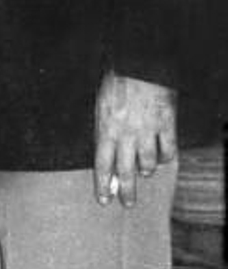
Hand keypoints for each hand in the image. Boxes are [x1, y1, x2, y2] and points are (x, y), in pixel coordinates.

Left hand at [93, 73, 175, 207]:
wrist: (139, 64)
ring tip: (144, 172)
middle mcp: (126, 134)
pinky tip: (163, 159)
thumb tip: (106, 160)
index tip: (103, 200)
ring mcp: (148, 129)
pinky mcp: (166, 123)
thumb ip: (102, 133)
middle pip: (125, 171)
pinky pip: (168, 148)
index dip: (102, 185)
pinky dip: (166, 157)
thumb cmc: (116, 84)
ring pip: (149, 162)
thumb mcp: (100, 108)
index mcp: (106, 129)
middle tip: (128, 204)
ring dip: (146, 170)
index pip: (102, 165)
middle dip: (126, 191)